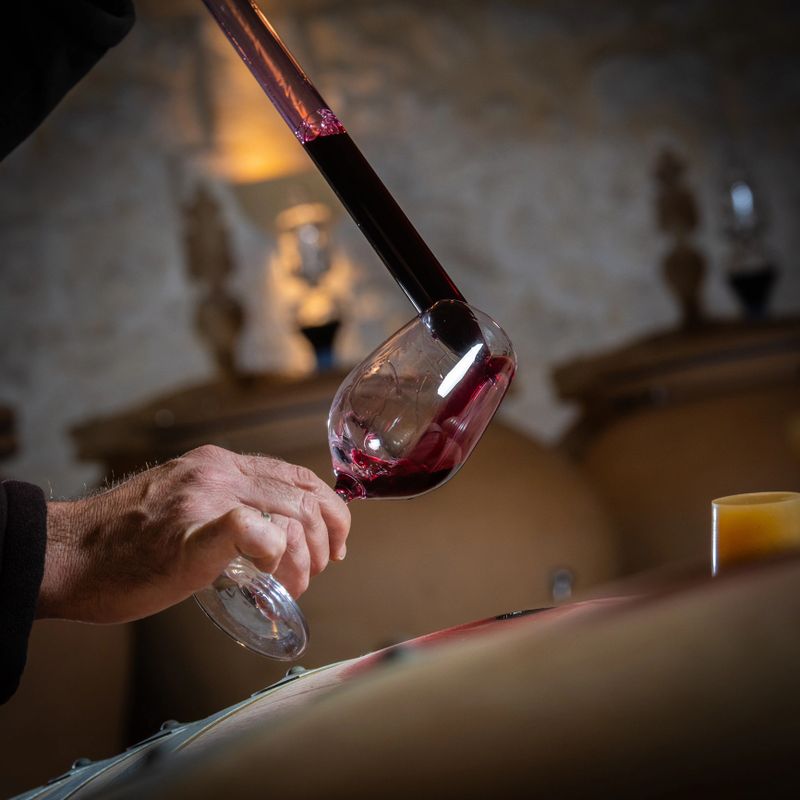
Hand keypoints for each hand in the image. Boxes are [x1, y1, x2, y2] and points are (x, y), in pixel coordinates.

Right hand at [37, 445, 350, 623]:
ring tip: (290, 586)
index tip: (336, 543)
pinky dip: (274, 552)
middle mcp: (217, 471)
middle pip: (304, 497)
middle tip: (314, 574)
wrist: (66, 555)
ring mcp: (203, 498)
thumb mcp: (186, 505)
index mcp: (219, 463)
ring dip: (304, 559)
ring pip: (290, 516)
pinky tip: (268, 573)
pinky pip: (250, 528)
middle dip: (325, 541)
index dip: (329, 510)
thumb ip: (225, 505)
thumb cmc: (124, 543)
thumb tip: (271, 535)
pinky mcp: (189, 533)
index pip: (296, 475)